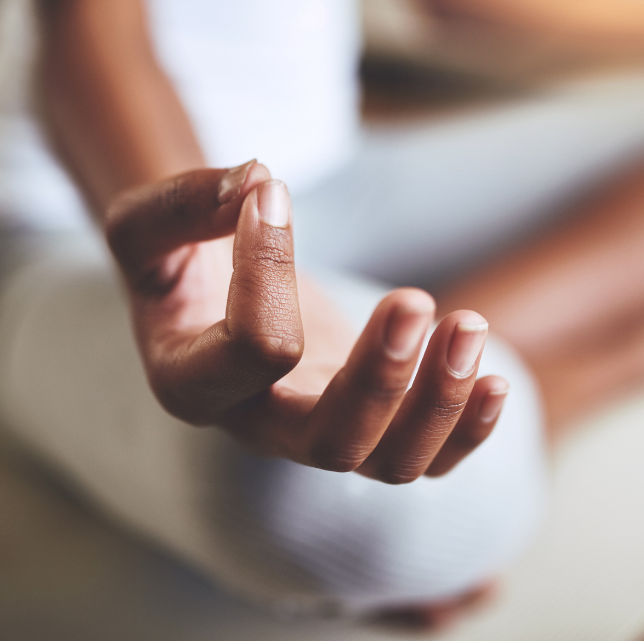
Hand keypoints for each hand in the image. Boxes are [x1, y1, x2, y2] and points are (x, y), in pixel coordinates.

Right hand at [105, 161, 509, 481]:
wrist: (213, 291)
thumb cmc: (180, 259)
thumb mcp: (150, 224)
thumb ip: (184, 204)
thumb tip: (260, 182)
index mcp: (197, 385)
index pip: (254, 350)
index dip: (269, 265)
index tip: (272, 193)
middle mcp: (263, 427)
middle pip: (334, 443)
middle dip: (384, 379)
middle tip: (413, 301)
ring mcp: (323, 430)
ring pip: (394, 462)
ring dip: (442, 402)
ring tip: (468, 325)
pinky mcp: (372, 421)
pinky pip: (429, 457)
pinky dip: (469, 430)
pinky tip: (493, 378)